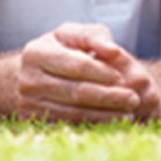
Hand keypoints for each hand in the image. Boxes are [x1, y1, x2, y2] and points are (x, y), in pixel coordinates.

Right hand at [16, 23, 160, 121]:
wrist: (35, 74)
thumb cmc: (62, 50)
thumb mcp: (75, 35)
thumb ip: (94, 36)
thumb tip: (112, 50)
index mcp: (35, 52)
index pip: (76, 65)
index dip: (102, 72)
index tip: (122, 77)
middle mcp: (27, 79)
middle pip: (76, 92)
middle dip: (109, 96)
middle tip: (133, 99)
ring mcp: (28, 103)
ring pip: (74, 112)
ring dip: (106, 114)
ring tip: (129, 113)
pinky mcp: (35, 122)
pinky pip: (70, 126)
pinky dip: (94, 124)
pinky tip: (112, 121)